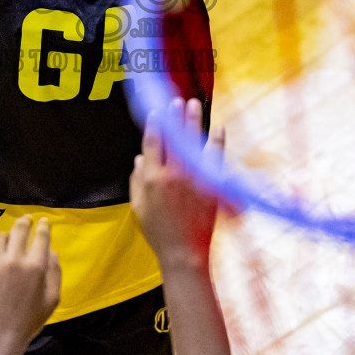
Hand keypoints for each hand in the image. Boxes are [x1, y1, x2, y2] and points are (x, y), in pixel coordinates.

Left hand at [0, 215, 61, 351]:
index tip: (43, 221)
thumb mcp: (52, 299)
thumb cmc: (30, 320)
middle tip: (26, 220)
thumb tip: (51, 251)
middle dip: (24, 222)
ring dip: (6, 237)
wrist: (0, 336)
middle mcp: (14, 260)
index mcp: (35, 267)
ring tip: (8, 242)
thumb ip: (54, 272)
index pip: (41, 236)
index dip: (43, 226)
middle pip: (19, 229)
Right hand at [131, 98, 223, 271]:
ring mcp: (193, 179)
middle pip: (174, 138)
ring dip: (194, 121)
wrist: (185, 253)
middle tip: (177, 101)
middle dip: (175, 116)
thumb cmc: (159, 233)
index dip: (154, 125)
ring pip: (193, 143)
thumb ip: (136, 181)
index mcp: (152, 179)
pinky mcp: (209, 186)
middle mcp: (172, 175)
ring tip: (195, 105)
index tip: (157, 112)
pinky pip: (214, 159)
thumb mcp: (138, 208)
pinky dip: (216, 142)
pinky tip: (218, 128)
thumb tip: (139, 158)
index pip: (152, 143)